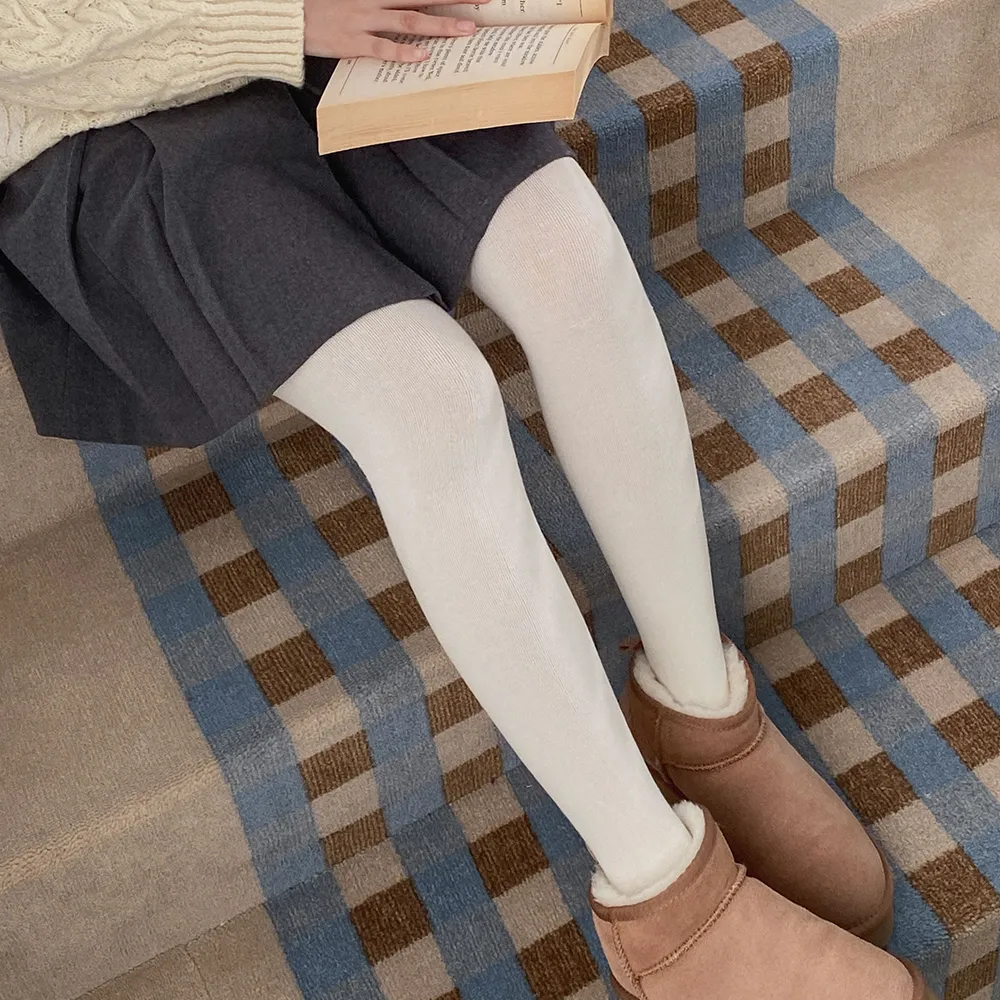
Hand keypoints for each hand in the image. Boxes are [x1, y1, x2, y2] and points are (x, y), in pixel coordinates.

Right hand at [304, 0, 482, 62]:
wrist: (289, 16)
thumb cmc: (323, 8)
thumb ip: (383, 4)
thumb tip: (408, 8)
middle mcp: (374, 1)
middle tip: (483, 2)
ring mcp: (365, 21)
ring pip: (410, 21)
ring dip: (440, 26)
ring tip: (466, 30)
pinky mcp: (353, 42)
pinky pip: (383, 48)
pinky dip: (403, 52)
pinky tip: (423, 56)